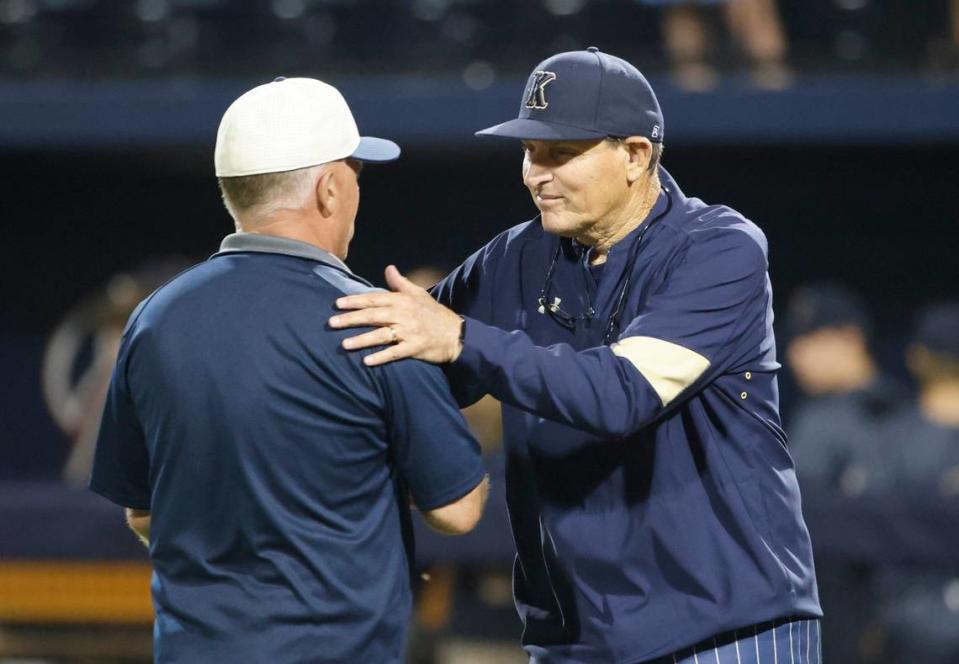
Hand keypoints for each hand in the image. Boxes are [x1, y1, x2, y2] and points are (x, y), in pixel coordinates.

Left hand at [329, 265, 462, 366]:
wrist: (455, 334)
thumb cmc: (433, 313)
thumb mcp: (418, 294)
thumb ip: (400, 282)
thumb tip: (389, 268)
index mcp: (402, 300)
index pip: (374, 298)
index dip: (355, 301)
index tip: (337, 303)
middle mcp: (403, 314)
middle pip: (373, 316)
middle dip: (352, 319)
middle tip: (332, 322)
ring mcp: (409, 332)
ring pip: (381, 335)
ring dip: (362, 340)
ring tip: (344, 344)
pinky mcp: (415, 348)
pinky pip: (395, 353)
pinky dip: (381, 357)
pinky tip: (367, 361)